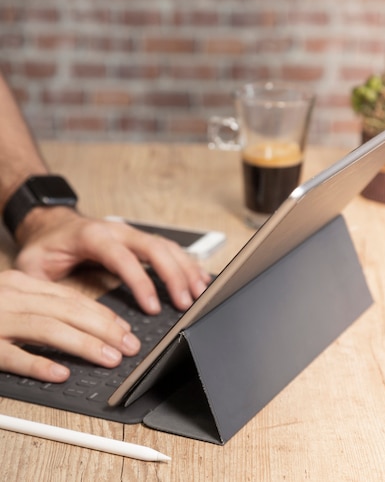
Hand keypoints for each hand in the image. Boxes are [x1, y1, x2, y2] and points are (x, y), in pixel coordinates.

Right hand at [0, 270, 140, 381]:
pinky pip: (13, 356)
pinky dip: (39, 364)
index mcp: (21, 284)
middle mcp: (12, 297)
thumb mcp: (8, 298)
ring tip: (110, 358)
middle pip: (67, 310)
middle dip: (104, 329)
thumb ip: (38, 306)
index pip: (70, 297)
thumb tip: (80, 324)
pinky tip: (61, 374)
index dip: (102, 314)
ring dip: (84, 345)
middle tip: (129, 345)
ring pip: (48, 329)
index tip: (124, 328)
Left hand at [14, 207, 210, 313]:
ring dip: (186, 269)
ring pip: (166, 247)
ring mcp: (131, 234)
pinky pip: (168, 248)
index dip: (141, 282)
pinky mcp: (138, 240)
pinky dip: (186, 263)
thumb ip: (42, 285)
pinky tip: (199, 277)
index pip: (124, 258)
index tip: (154, 306)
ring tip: (201, 293)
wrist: (51, 223)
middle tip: (187, 302)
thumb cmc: (45, 245)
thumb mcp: (32, 264)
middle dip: (174, 276)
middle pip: (155, 248)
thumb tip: (53, 312)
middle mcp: (117, 231)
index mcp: (93, 236)